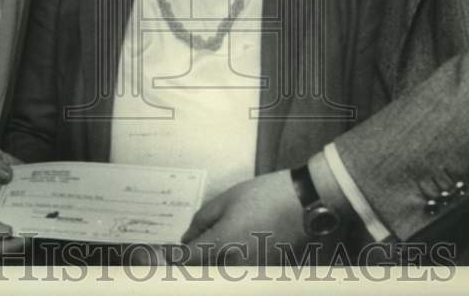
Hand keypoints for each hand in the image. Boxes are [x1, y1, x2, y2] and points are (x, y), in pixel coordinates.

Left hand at [181, 170, 305, 264]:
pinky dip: (232, 265)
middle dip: (195, 263)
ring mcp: (252, 272)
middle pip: (205, 272)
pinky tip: (237, 248)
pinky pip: (240, 273)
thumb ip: (202, 220)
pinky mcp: (265, 273)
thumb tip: (188, 239)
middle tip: (194, 248)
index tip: (165, 254)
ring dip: (214, 264)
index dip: (174, 258)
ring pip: (223, 274)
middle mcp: (236, 264)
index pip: (188, 259)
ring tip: (221, 243)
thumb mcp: (227, 199)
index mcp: (223, 243)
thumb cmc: (264, 195)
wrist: (303, 201)